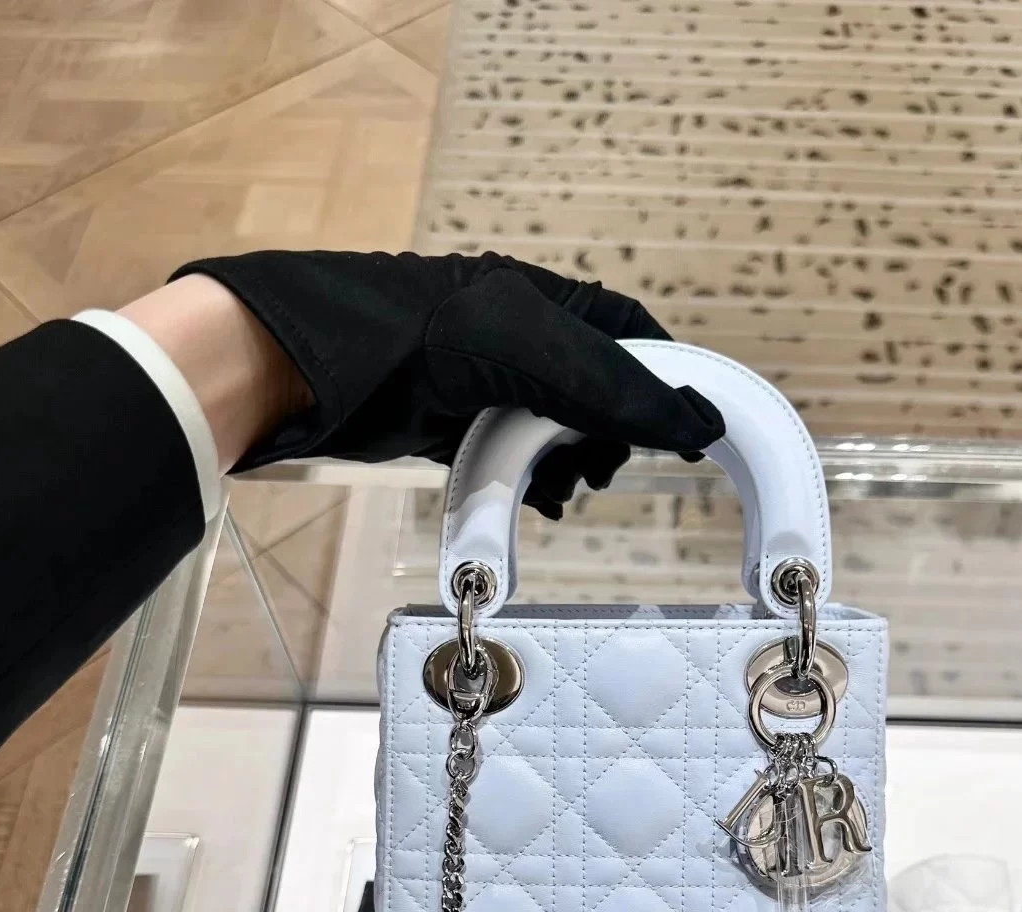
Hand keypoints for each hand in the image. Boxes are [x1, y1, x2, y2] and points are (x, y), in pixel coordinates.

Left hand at [168, 250, 723, 517]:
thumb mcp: (536, 356)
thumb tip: (699, 422)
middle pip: (598, 394)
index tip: (688, 434)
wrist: (322, 373)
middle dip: (612, 437)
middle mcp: (522, 339)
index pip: (631, 338)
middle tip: (606, 470)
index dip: (662, 385)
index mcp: (547, 303)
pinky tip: (536, 499)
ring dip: (571, 466)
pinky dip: (530, 483)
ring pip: (557, 433)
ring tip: (567, 488)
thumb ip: (615, 389)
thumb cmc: (425, 340)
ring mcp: (487, 385)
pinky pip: (513, 460)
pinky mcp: (454, 425)